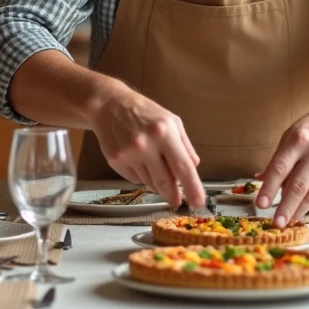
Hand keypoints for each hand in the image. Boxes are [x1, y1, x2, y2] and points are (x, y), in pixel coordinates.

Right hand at [92, 89, 204, 210]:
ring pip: (149, 183)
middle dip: (173, 196)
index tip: (199, 202)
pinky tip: (139, 161)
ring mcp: (129, 154)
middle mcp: (146, 144)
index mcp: (165, 132)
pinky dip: (142, 176)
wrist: (109, 105)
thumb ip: (184, 145)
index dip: (193, 187)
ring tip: (155, 168)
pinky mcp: (115, 161)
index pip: (183, 167)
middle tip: (177, 203)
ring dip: (157, 183)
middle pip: (165, 181)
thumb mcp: (171, 121)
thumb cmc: (144, 112)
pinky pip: (135, 179)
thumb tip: (193, 167)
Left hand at [256, 102, 308, 226]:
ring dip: (299, 209)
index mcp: (298, 139)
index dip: (269, 188)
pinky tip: (303, 208)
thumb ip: (277, 158)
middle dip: (285, 207)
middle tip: (276, 223)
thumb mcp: (291, 134)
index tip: (261, 204)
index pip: (280, 167)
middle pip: (298, 185)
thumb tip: (260, 178)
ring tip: (289, 220)